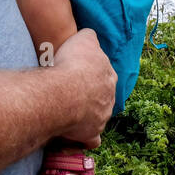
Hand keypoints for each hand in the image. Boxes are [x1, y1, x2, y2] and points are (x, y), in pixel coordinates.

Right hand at [51, 29, 115, 148]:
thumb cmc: (73, 64)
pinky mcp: (92, 133)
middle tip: (69, 93)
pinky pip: (91, 139)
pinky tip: (75, 135)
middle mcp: (109, 97)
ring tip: (67, 111)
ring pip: (97, 116)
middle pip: (102, 97)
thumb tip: (90, 35)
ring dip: (85, 115)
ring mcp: (103, 116)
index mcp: (109, 76)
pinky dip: (85, 138)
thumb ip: (90, 37)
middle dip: (90, 95)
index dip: (90, 74)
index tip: (76, 74)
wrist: (65, 91)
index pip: (104, 75)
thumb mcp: (83, 38)